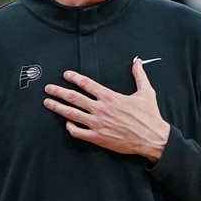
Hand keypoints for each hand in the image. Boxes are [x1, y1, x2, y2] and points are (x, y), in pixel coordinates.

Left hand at [43, 58, 169, 162]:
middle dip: (58, 91)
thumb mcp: (146, 92)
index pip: (87, 84)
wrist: (152, 138)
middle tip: (48, 88)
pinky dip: (70, 127)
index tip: (66, 74)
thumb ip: (139, 75)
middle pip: (74, 98)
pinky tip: (66, 123)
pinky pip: (78, 132)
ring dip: (58, 107)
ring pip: (72, 114)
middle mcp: (101, 109)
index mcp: (110, 97)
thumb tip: (137, 62)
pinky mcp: (98, 138)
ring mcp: (98, 124)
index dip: (74, 78)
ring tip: (48, 103)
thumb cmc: (149, 116)